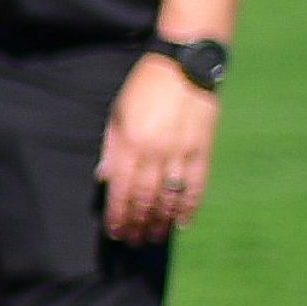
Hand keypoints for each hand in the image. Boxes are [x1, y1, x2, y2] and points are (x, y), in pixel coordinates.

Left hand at [99, 55, 216, 244]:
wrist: (185, 64)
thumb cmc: (144, 87)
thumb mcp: (118, 113)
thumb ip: (111, 147)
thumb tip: (104, 179)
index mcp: (131, 142)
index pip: (122, 189)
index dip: (118, 214)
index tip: (116, 232)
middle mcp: (155, 151)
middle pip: (145, 197)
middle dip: (138, 222)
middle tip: (135, 241)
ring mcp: (181, 150)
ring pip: (170, 195)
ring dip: (161, 220)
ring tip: (155, 237)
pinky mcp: (202, 147)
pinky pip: (196, 184)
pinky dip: (190, 205)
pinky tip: (183, 223)